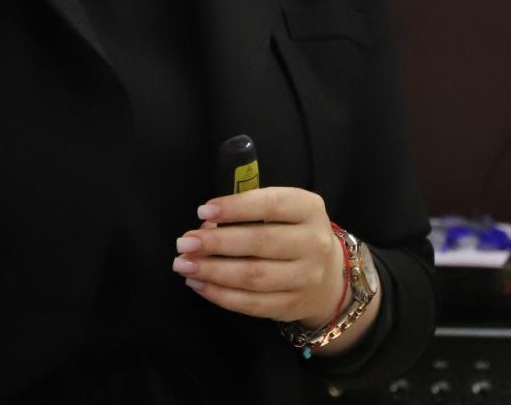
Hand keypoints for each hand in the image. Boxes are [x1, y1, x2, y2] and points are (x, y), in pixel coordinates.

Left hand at [170, 185, 345, 329]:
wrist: (327, 274)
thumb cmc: (292, 232)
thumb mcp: (282, 210)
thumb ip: (248, 212)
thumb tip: (205, 226)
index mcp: (309, 209)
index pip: (271, 204)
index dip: (235, 208)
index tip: (202, 211)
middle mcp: (314, 243)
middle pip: (259, 243)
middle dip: (216, 243)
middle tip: (184, 243)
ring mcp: (306, 278)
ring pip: (253, 276)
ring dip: (212, 271)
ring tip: (184, 265)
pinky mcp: (292, 306)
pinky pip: (252, 303)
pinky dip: (221, 295)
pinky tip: (198, 284)